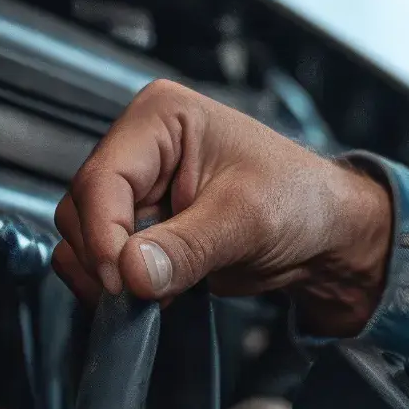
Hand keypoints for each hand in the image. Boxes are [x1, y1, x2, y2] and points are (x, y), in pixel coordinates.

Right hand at [51, 80, 393, 335]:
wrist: (325, 237)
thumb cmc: (303, 200)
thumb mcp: (247, 219)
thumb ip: (187, 247)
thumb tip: (133, 271)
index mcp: (162, 118)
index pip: (102, 178)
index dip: (104, 234)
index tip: (122, 279)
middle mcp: (142, 149)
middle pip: (83, 209)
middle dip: (109, 257)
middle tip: (146, 290)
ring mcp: (139, 191)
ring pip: (84, 239)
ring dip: (113, 275)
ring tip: (163, 288)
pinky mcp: (142, 229)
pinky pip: (103, 261)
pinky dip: (120, 285)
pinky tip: (159, 290)